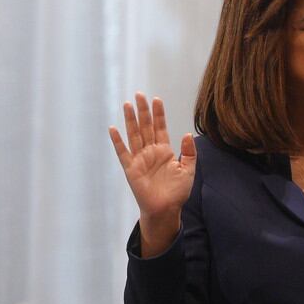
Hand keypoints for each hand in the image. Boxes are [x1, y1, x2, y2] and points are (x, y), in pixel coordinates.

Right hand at [108, 92, 195, 256]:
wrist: (166, 209)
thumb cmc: (177, 191)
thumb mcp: (188, 170)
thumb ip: (189, 153)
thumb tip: (187, 134)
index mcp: (165, 151)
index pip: (160, 128)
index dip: (158, 114)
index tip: (156, 99)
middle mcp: (151, 152)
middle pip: (146, 127)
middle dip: (143, 111)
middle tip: (139, 94)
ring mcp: (139, 159)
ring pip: (134, 135)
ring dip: (130, 120)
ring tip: (127, 105)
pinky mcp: (131, 168)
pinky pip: (123, 153)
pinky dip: (118, 141)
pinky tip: (114, 129)